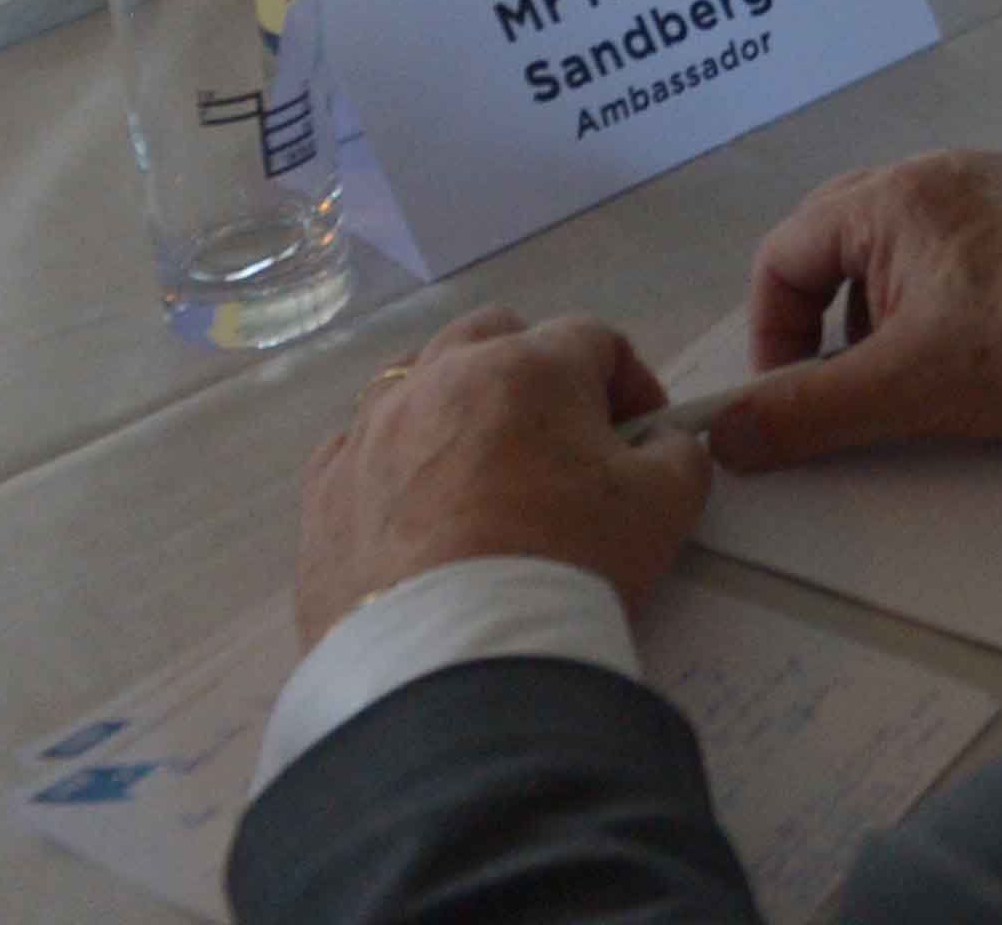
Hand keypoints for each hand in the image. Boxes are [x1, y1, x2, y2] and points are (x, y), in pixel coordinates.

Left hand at [293, 309, 707, 644]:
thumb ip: (678, 453)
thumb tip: (661, 442)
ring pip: (416, 379)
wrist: (451, 664)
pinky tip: (415, 505)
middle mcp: (441, 377)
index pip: (593, 339)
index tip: (643, 435)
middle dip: (534, 370)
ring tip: (481, 471)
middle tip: (560, 440)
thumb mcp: (664, 505)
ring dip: (455, 405)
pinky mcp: (323, 488)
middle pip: (495, 337)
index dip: (629, 381)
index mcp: (528, 368)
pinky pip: (356, 444)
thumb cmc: (566, 564)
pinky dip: (390, 458)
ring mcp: (371, 429)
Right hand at [706, 149, 1001, 475]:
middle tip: (840, 378)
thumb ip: (806, 412)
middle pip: (831, 240)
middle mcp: (933, 173)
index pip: (782, 255)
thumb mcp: (903, 386)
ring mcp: (987, 185)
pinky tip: (969, 343)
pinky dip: (934, 293)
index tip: (792, 392)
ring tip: (909, 366)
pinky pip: (951, 243)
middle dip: (821, 317)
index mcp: (889, 197)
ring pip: (892, 244)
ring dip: (878, 308)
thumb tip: (726, 434)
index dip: (771, 332)